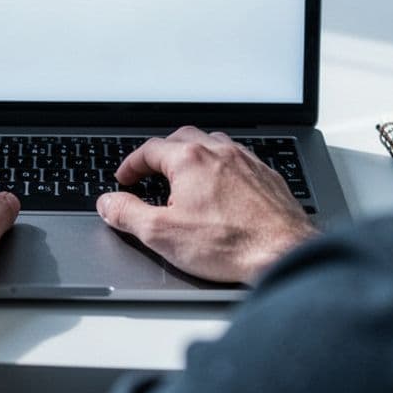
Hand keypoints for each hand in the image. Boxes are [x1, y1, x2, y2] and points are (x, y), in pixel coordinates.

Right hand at [96, 126, 315, 283]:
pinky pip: (237, 159)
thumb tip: (108, 203)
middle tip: (149, 172)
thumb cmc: (230, 245)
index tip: (124, 178)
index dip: (131, 164)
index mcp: (191, 159)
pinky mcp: (266, 176)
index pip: (150, 149)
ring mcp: (246, 161)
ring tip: (182, 176)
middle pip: (182, 139)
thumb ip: (128, 214)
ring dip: (192, 155)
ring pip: (212, 144)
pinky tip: (219, 187)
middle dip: (161, 153)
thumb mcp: (162, 234)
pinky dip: (220, 166)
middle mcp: (220, 152)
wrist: (284, 253)